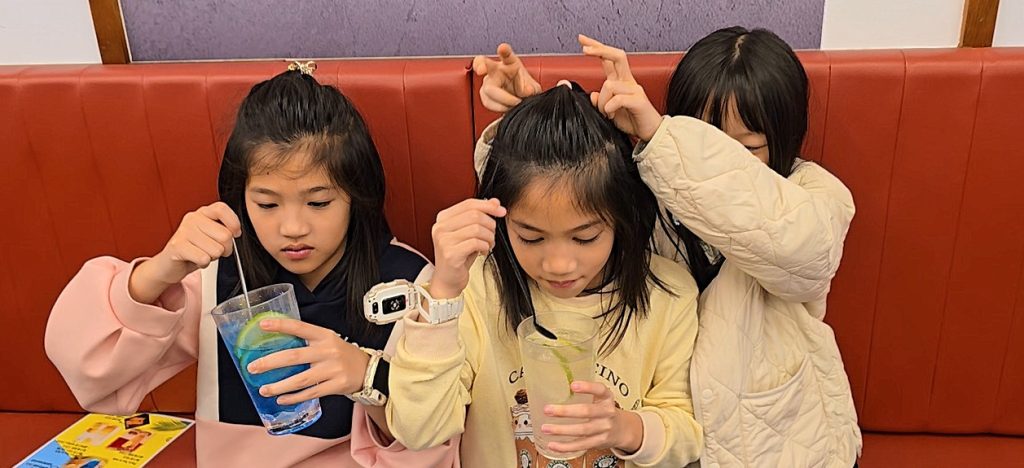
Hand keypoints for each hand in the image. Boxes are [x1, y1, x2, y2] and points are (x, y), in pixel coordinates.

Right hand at [152, 201, 240, 283]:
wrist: (169, 264)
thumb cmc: (194, 249)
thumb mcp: (212, 236)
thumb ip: (224, 230)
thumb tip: (234, 233)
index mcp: (203, 213)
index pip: (222, 209)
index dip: (234, 223)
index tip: (235, 233)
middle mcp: (192, 219)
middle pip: (225, 235)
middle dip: (225, 249)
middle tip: (214, 250)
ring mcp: (184, 231)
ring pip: (216, 250)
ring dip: (213, 257)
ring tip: (201, 254)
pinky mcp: (177, 246)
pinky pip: (204, 258)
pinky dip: (203, 264)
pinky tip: (195, 260)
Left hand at [247, 318, 369, 404]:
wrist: (368, 370)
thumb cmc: (342, 355)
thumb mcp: (328, 341)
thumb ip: (308, 340)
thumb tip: (277, 341)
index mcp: (324, 336)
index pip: (300, 328)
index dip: (281, 325)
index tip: (263, 325)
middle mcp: (328, 351)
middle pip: (294, 356)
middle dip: (270, 362)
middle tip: (253, 367)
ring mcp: (332, 369)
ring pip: (300, 379)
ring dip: (279, 386)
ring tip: (264, 389)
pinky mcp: (336, 385)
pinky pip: (310, 393)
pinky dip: (294, 398)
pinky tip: (282, 399)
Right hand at [429, 198, 505, 299]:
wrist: (448, 280)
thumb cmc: (459, 256)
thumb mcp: (470, 233)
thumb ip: (480, 215)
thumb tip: (495, 202)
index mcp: (443, 218)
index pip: (469, 204)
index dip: (488, 205)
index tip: (501, 211)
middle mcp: (440, 227)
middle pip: (474, 215)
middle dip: (490, 225)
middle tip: (492, 235)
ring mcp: (443, 240)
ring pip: (477, 228)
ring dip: (489, 237)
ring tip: (488, 245)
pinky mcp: (450, 254)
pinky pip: (475, 243)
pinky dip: (485, 246)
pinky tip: (482, 251)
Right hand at [473, 43, 540, 111]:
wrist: (520, 101)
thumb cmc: (525, 89)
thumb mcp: (533, 88)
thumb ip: (531, 88)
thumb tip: (527, 91)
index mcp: (510, 62)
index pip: (506, 54)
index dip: (504, 50)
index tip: (502, 48)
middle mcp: (496, 70)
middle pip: (483, 63)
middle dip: (481, 65)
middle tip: (481, 69)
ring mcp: (489, 82)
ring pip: (487, 89)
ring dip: (502, 99)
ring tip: (515, 102)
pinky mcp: (485, 95)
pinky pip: (488, 101)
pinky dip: (498, 107)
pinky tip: (507, 107)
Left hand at [541, 381, 642, 453]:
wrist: (622, 429)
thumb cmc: (604, 410)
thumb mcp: (600, 398)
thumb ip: (585, 393)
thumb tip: (554, 385)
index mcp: (606, 397)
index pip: (600, 390)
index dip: (588, 387)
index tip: (573, 385)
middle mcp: (607, 412)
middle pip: (587, 412)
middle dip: (565, 411)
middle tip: (548, 410)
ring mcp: (604, 429)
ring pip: (582, 430)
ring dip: (561, 430)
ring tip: (546, 428)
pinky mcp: (599, 442)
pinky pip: (581, 445)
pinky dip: (565, 446)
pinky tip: (553, 444)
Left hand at [579, 34, 662, 141]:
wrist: (650, 133)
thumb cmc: (632, 121)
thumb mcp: (610, 111)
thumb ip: (601, 101)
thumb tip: (593, 95)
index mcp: (621, 81)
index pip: (608, 59)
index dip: (596, 48)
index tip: (582, 40)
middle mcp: (628, 81)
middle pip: (616, 56)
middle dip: (600, 49)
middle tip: (584, 49)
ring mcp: (634, 89)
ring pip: (610, 85)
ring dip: (602, 101)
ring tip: (606, 114)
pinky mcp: (638, 100)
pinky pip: (618, 99)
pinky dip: (610, 107)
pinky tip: (611, 115)